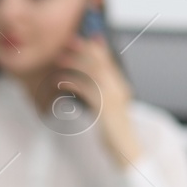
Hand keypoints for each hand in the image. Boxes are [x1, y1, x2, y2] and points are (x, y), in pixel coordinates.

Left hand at [53, 35, 141, 165]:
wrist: (127, 150)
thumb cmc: (115, 130)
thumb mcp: (108, 108)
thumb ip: (100, 93)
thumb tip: (85, 81)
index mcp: (120, 87)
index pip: (109, 62)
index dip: (98, 47)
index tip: (87, 36)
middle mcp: (119, 89)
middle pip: (101, 63)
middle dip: (84, 50)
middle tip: (69, 40)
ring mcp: (113, 98)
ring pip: (94, 73)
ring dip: (75, 64)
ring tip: (60, 60)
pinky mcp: (105, 109)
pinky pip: (87, 90)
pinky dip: (73, 83)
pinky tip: (61, 82)